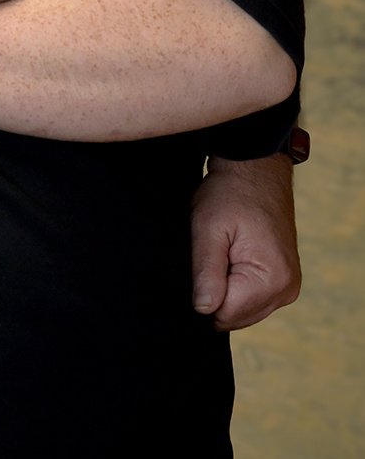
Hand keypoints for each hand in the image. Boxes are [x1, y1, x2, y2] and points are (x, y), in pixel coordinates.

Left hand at [189, 154, 300, 330]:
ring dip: (226, 289)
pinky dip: (236, 286)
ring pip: (243, 310)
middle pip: (236, 316)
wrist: (255, 172)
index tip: (201, 262)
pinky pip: (252, 299)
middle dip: (215, 293)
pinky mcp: (283, 281)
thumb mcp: (208, 230)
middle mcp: (286, 290)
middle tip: (211, 256)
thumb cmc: (229, 195)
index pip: (225, 314)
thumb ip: (206, 273)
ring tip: (222, 254)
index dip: (203, 294)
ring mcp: (288, 287)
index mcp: (271, 280)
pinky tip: (230, 259)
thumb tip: (204, 310)